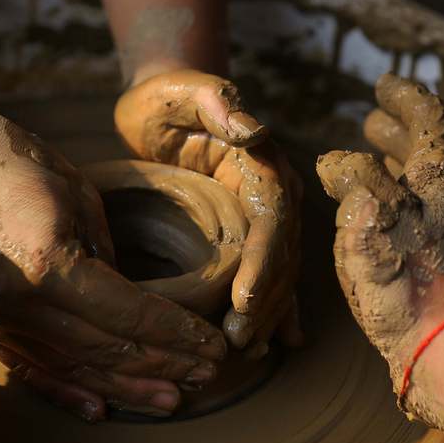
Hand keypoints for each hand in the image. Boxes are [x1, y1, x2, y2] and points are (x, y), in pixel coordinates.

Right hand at [0, 105, 225, 419]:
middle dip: (164, 364)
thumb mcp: (78, 197)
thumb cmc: (11, 161)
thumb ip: (106, 258)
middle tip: (209, 372)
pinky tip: (102, 409)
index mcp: (48, 264)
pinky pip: (34, 368)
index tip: (214, 343)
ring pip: (75, 367)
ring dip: (127, 386)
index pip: (127, 314)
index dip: (176, 334)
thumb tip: (134, 305)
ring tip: (174, 397)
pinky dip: (69, 391)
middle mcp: (19, 303)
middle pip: (105, 349)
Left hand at [115, 69, 302, 357]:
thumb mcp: (185, 91)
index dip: (262, 261)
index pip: (272, 219)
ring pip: (277, 273)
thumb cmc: (168, 96)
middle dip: (263, 302)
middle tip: (237, 342)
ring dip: (266, 313)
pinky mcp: (248, 231)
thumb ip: (215, 102)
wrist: (164, 102)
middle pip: (279, 256)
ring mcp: (264, 216)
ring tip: (247, 351)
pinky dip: (270, 308)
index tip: (242, 299)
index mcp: (264, 164)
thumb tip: (251, 129)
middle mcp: (273, 194)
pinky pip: (266, 274)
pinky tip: (270, 342)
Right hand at [316, 74, 443, 383]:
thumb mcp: (369, 217)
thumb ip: (352, 178)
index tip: (384, 85)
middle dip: (399, 131)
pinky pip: (429, 215)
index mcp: (443, 176)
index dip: (405, 97)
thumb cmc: (408, 281)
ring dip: (401, 166)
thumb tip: (336, 161)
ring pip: (430, 185)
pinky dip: (404, 201)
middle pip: (432, 151)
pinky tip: (383, 220)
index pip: (430, 118)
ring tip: (373, 163)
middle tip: (372, 121)